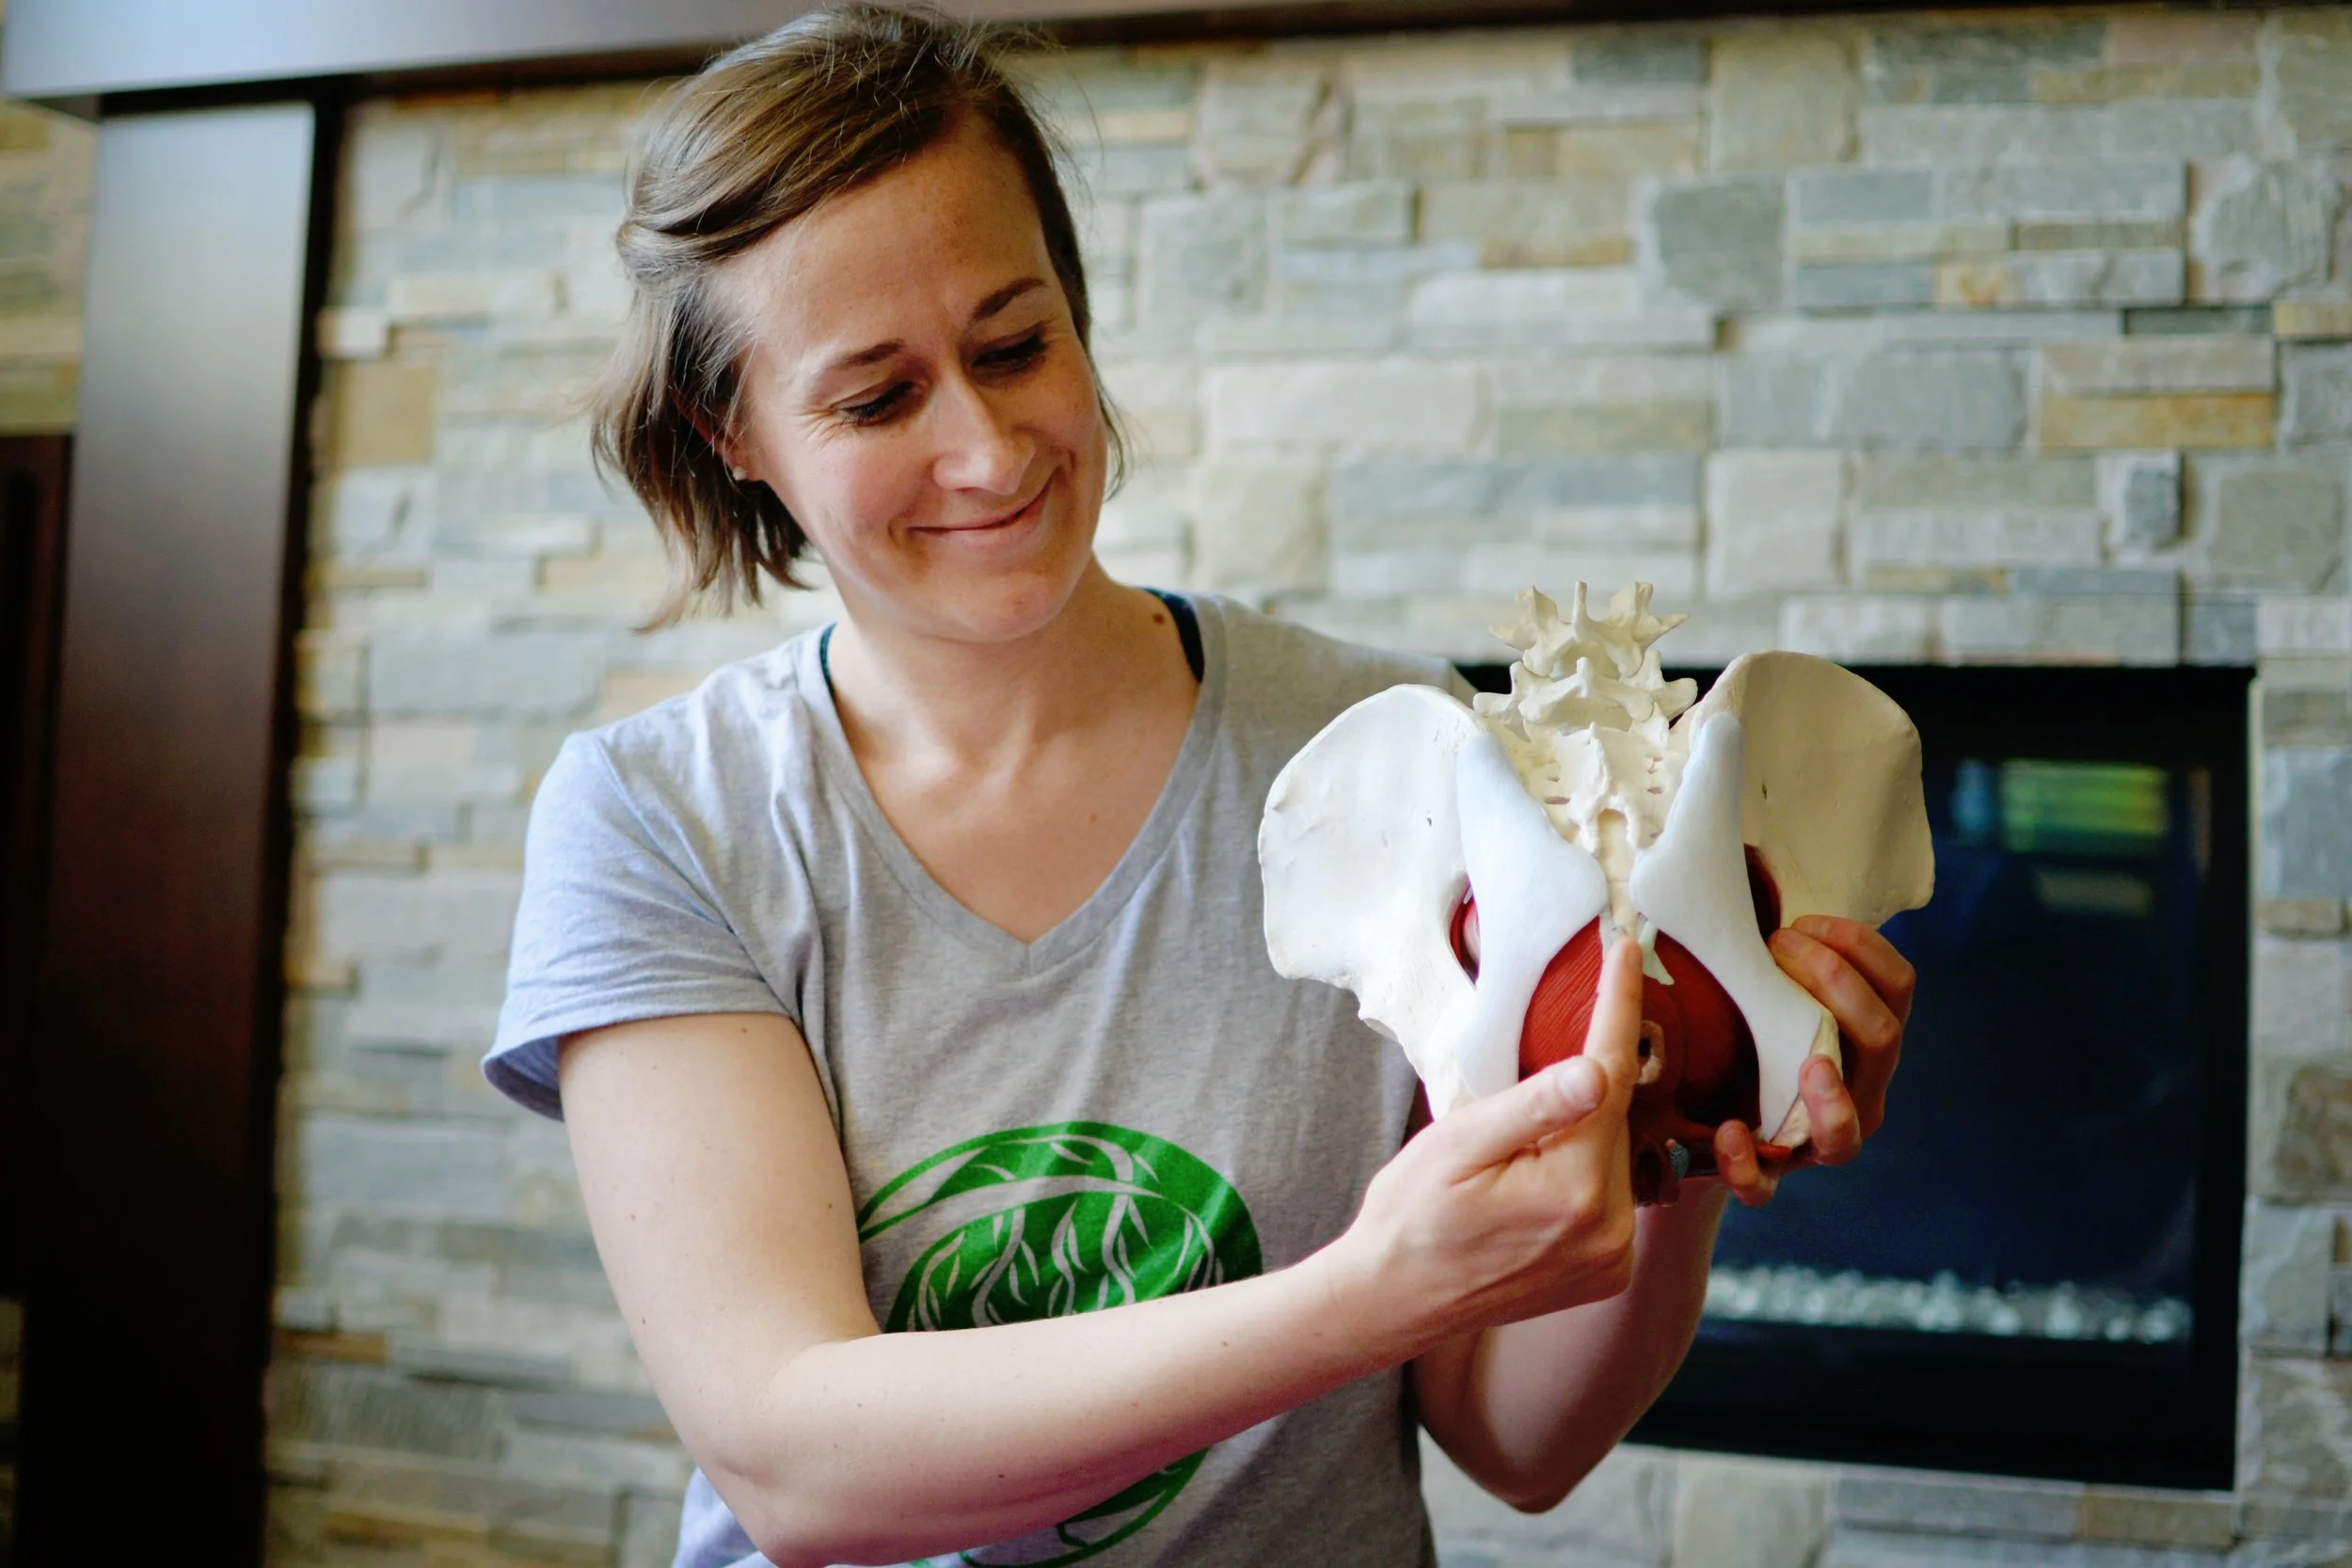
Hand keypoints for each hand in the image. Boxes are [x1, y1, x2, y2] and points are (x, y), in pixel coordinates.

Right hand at [1335, 940, 1646, 1347]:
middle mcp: (1610, 1227)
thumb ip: (1531, 1106)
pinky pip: (1614, 1196)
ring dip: (1587, 1128)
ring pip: (1618, 1155)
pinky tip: (1540, 1170)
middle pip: (1619, 1117)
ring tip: (1525, 1132)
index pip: (1611, 1074)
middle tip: (1542, 1052)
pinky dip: (1588, 1169)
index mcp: (1574, 1189)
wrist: (1394, 1300)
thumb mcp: (1457, 1144)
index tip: (1626, 948)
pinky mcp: (1609, 1271)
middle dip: (1590, 1076)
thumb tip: (1596, 1069)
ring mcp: (1614, 1256)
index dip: (1619, 1005)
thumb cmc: (1411, 1215)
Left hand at [1713, 915, 1914, 1206]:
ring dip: (1833, 1094)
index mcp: (1866, 1037)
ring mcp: (1819, 1140)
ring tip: (1811, 1061)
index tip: (1803, 921)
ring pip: (1848, 1132)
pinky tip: (1728, 1131)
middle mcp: (1858, 1090)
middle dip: (1836, 984)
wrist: (1692, 1120)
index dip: (1862, 945)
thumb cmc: (1738, 1031)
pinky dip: (1749, 1163)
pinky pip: (1769, 1185)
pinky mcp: (1770, 1177)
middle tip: (1779, 948)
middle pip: (1883, 1039)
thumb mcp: (1758, 986)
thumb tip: (1746, 864)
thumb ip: (1770, 946)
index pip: (1899, 985)